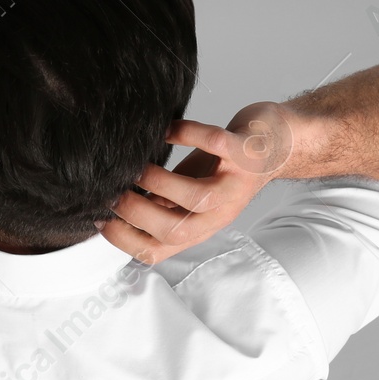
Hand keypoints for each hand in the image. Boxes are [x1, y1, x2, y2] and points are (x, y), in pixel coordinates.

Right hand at [98, 101, 295, 264]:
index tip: (99, 219)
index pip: (158, 251)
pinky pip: (216, 144)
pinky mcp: (247, 154)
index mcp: (200, 226)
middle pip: (175, 230)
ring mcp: (235, 185)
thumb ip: (161, 205)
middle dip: (138, 214)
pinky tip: (167, 128)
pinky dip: (188, 134)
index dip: (125, 241)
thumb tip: (115, 208)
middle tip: (114, 192)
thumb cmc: (226, 168)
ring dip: (160, 182)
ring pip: (197, 196)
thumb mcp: (191, 194)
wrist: (279, 144)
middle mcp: (218, 213)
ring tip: (137, 167)